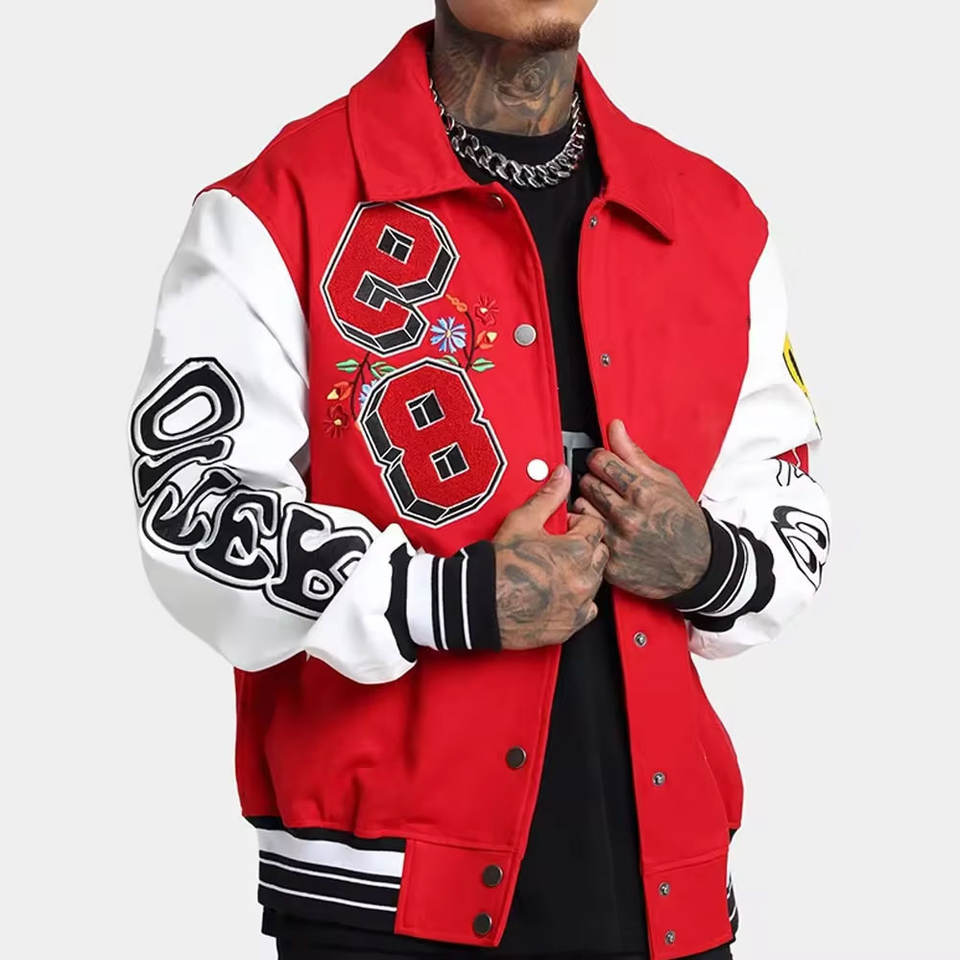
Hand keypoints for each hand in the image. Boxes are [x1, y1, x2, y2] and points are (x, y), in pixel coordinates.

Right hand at [493, 465, 607, 650]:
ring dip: (581, 572)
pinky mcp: (571, 625)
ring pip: (595, 580)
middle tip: (558, 546)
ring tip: (554, 568)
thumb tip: (561, 476)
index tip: (565, 526)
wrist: (480, 603)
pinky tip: (557, 592)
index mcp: (577, 551)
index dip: (579, 522)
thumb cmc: (499, 567)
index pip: (596, 526)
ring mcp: (579, 604)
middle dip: (584, 546)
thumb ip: (548, 496)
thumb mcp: (523, 521)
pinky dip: (577, 601)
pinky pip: (587, 609)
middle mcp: (584, 579)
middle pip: (600, 553)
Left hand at [573, 419, 710, 599]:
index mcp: (643, 492)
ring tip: (605, 508)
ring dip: (588, 505)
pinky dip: (589, 530)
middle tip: (607, 487)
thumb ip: (634, 454)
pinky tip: (605, 528)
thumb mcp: (666, 481)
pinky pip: (585, 536)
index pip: (600, 461)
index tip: (603, 463)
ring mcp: (618, 541)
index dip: (600, 458)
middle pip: (587, 483)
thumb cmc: (682, 521)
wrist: (698, 565)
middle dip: (594, 480)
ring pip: (580, 508)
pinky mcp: (610, 563)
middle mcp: (628, 516)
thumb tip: (614, 427)